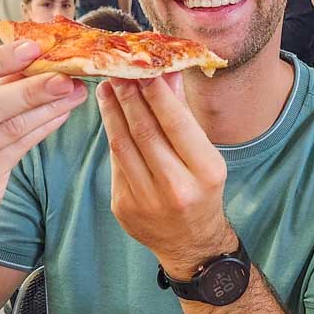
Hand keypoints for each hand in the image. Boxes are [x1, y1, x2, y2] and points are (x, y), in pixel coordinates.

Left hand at [96, 74, 232, 276]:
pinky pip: (116, 164)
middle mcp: (178, 188)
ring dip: (112, 113)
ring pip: (122, 146)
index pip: (176, 124)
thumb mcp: (205, 156)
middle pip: (145, 132)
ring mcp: (148, 201)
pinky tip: (111, 118)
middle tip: (118, 72)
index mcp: (206, 172)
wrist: (191, 243)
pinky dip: (113, 137)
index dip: (156, 94)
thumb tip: (167, 75)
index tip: (144, 70)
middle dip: (128, 98)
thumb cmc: (201, 191)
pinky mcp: (125, 207)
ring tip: (107, 89)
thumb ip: (183, 117)